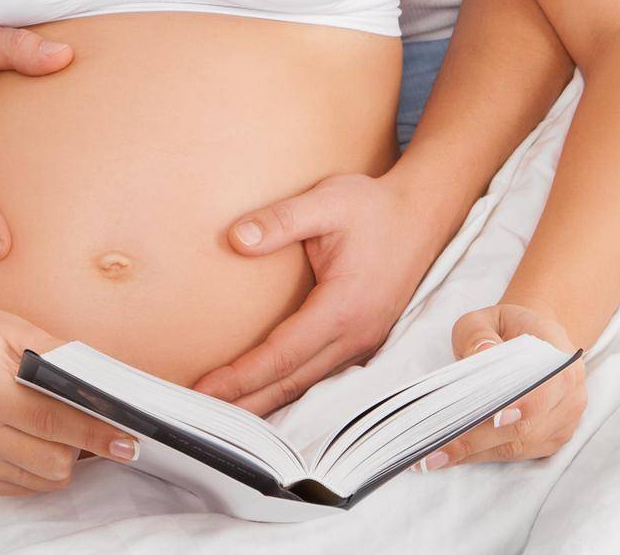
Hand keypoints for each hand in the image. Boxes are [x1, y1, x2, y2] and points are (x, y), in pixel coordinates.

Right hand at [0, 304, 139, 495]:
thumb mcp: (15, 330)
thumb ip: (59, 356)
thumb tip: (103, 382)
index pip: (55, 422)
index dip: (96, 432)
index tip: (128, 440)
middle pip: (54, 461)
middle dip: (81, 444)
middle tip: (86, 418)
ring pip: (43, 480)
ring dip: (63, 457)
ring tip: (57, 424)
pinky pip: (25, 485)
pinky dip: (40, 466)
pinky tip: (34, 436)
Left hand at [191, 172, 431, 414]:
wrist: (421, 215)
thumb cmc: (372, 207)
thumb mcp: (327, 200)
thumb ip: (281, 218)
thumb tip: (237, 238)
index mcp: (342, 308)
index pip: (282, 356)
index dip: (240, 377)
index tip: (203, 391)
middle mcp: (355, 337)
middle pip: (292, 385)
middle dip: (244, 404)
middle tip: (198, 417)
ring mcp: (362, 345)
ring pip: (308, 388)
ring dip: (265, 405)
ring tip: (224, 418)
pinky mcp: (363, 343)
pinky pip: (322, 379)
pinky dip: (291, 393)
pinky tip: (266, 398)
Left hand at [411, 299, 586, 471]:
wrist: (532, 341)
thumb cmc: (507, 329)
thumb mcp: (488, 318)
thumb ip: (480, 333)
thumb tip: (480, 354)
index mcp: (561, 356)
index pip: (550, 383)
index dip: (526, 403)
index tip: (496, 416)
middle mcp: (570, 393)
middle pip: (528, 424)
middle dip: (481, 437)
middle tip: (440, 445)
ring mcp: (564, 422)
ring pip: (519, 445)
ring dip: (476, 452)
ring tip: (435, 455)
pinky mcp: (550, 441)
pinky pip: (517, 455)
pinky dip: (482, 456)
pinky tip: (451, 456)